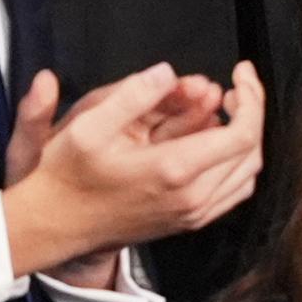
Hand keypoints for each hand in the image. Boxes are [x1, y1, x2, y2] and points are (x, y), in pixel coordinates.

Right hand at [3, 61, 264, 278]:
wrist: (51, 228)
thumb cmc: (66, 177)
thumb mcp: (87, 127)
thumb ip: (132, 96)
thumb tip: (168, 73)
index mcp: (173, 170)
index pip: (243, 133)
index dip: (251, 97)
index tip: (240, 74)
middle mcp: (191, 197)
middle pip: (251, 151)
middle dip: (251, 111)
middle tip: (235, 86)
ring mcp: (192, 215)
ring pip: (247, 173)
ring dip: (246, 136)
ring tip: (228, 108)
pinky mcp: (187, 222)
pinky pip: (233, 192)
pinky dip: (237, 163)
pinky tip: (217, 140)